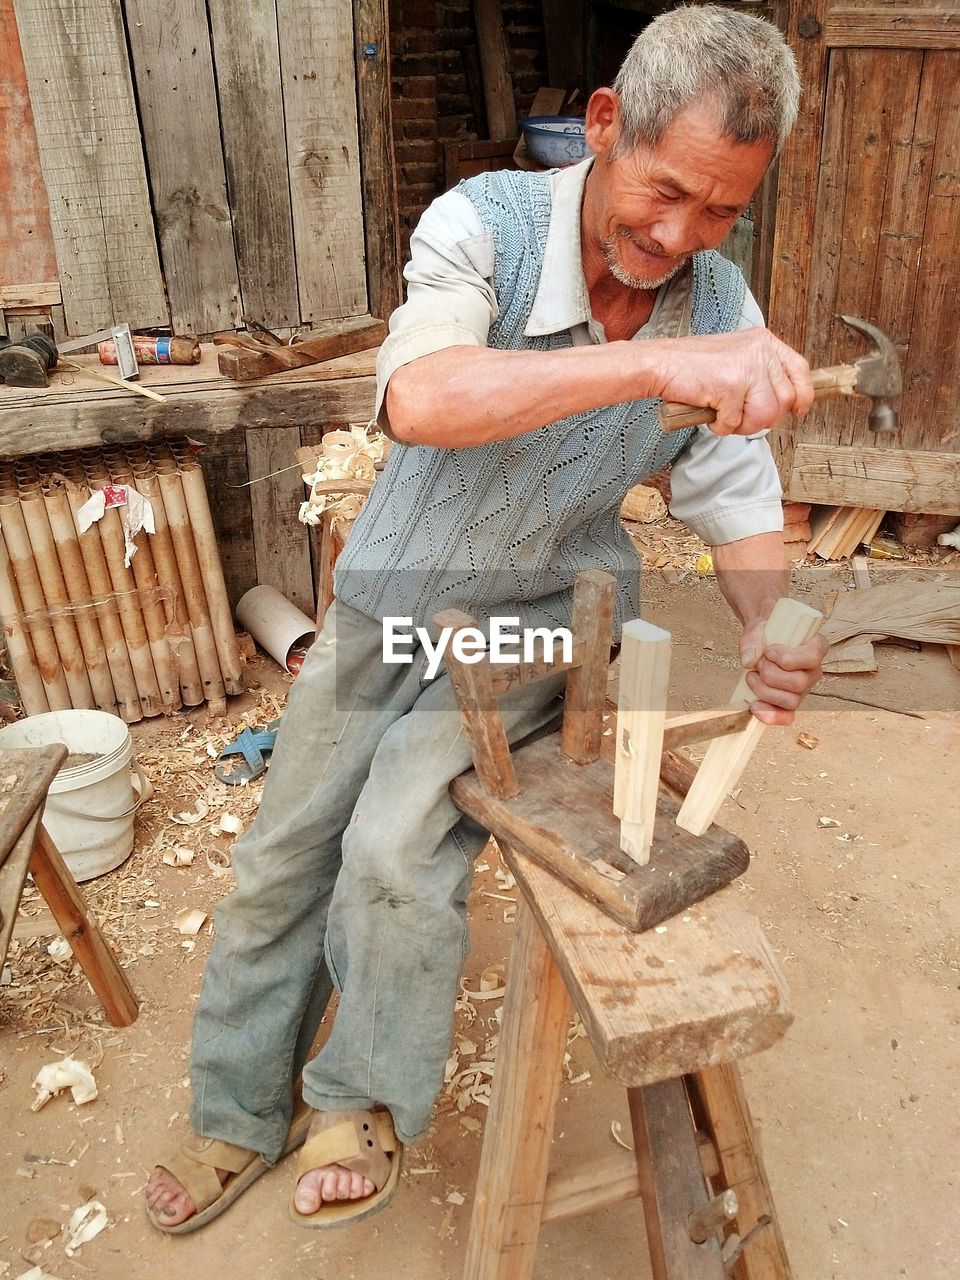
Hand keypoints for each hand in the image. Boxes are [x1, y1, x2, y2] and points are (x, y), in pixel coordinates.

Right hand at [655, 328, 814, 436]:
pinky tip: (709, 411)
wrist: (660, 364)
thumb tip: (784, 402)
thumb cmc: (693, 365)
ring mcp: (746, 368)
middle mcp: (759, 351)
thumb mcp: (737, 357)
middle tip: (740, 416)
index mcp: (764, 342)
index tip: (797, 411)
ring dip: (742, 425)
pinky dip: (720, 426)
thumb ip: (761, 373)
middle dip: (763, 418)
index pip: (799, 370)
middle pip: (784, 401)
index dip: (802, 396)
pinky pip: (735, 423)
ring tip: (724, 415)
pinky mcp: (730, 387)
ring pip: (765, 416)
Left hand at [739, 618, 826, 725]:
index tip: (769, 652)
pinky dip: (770, 715)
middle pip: (799, 683)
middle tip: (758, 664)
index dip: (788, 659)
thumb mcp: (759, 629)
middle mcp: (813, 671)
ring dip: (765, 691)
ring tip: (752, 676)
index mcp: (815, 647)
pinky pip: (786, 716)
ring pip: (791, 701)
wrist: (761, 640)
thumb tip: (749, 660)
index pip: (812, 657)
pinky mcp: (789, 702)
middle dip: (771, 676)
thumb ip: (752, 640)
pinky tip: (754, 707)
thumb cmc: (766, 633)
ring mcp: (803, 689)